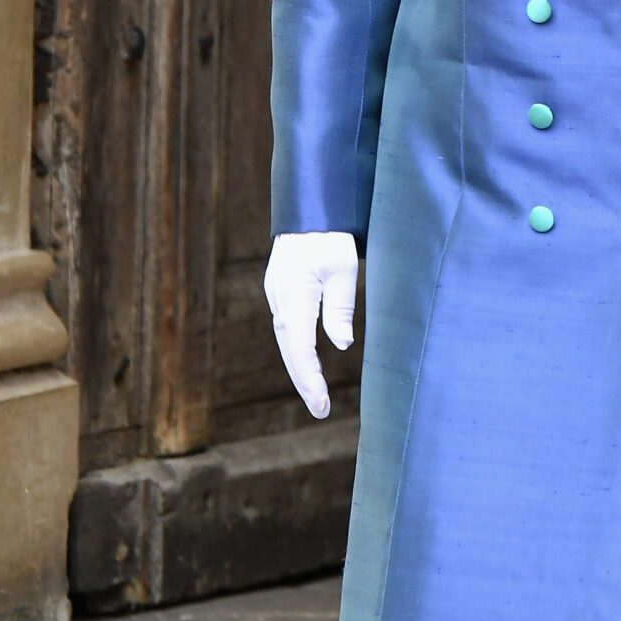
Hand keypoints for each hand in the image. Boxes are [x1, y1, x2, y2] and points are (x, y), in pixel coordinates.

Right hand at [264, 231, 358, 417]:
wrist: (310, 210)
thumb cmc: (331, 236)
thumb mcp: (343, 268)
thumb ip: (340, 306)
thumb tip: (342, 343)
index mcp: (294, 294)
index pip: (300, 346)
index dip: (310, 377)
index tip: (321, 402)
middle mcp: (280, 298)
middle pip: (289, 349)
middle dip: (304, 381)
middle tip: (320, 410)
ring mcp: (277, 295)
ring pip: (286, 340)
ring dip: (300, 368)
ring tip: (316, 396)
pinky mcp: (281, 292)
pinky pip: (287, 329)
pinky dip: (297, 350)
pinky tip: (310, 365)